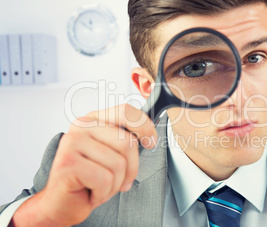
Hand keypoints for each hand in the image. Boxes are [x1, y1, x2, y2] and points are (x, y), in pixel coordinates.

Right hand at [12, 104, 157, 226]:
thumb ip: (126, 140)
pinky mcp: (68, 162)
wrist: (62, 203)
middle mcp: (82, 126)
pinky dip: (103, 193)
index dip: (144, 127)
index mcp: (94, 119)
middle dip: (131, 168)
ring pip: (118, 163)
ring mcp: (72, 142)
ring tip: (101, 186)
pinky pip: (104, 179)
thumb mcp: (113, 154)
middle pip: (127, 142)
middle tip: (120, 179)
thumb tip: (150, 135)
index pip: (126, 111)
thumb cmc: (90, 179)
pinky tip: (91, 192)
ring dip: (115, 184)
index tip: (150, 142)